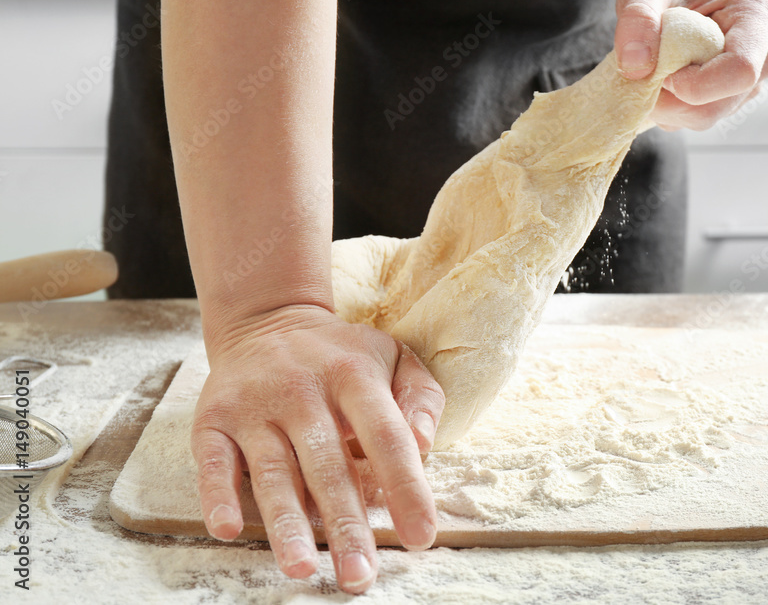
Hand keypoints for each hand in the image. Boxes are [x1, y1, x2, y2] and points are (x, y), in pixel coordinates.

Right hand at [190, 304, 444, 592]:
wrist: (266, 319)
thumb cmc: (343, 355)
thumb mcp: (394, 357)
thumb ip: (421, 397)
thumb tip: (424, 443)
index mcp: (354, 377)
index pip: (385, 436)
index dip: (405, 486)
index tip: (420, 536)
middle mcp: (303, 391)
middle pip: (328, 466)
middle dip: (345, 524)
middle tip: (360, 575)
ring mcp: (255, 407)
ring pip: (273, 472)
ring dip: (287, 523)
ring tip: (302, 567)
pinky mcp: (214, 420)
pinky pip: (215, 462)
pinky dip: (219, 495)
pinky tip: (229, 529)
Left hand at [614, 0, 767, 130]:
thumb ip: (638, 15)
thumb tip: (635, 65)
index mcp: (757, 18)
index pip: (741, 70)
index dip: (695, 83)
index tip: (662, 70)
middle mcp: (763, 55)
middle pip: (719, 104)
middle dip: (671, 100)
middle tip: (644, 69)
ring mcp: (748, 83)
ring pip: (705, 117)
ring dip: (665, 105)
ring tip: (652, 69)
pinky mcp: (728, 99)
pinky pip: (694, 119)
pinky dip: (667, 109)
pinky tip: (660, 80)